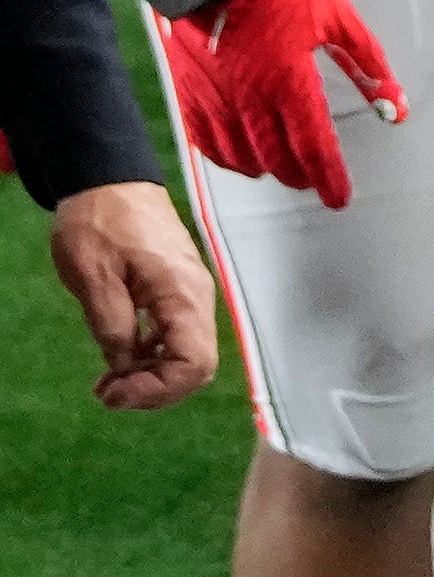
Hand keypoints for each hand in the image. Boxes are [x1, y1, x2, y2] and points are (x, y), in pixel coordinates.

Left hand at [48, 179, 214, 408]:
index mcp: (181, 296)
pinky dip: (153, 358)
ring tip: (108, 382)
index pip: (194, 364)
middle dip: (155, 390)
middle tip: (107, 394)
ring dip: (151, 377)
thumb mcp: (93, 277)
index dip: (157, 391)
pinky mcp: (177, 293)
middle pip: (197, 366)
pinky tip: (121, 361)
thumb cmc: (100, 224)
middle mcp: (197, 299)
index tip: (113, 395)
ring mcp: (190, 296)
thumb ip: (112, 326)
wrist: (111, 181)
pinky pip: (177, 337)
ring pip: (187, 355)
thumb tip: (125, 367)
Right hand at [155, 0, 399, 211]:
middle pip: (279, 159)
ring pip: (241, 157)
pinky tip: (242, 159)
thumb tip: (396, 109)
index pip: (315, 148)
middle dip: (302, 176)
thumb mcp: (340, 20)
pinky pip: (206, 141)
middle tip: (316, 180)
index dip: (330, 179)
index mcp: (292, 82)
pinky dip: (227, 158)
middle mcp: (251, 99)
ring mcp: (216, 98)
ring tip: (284, 170)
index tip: (340, 199)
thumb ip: (369, 67)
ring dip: (266, 170)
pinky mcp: (189, 92)